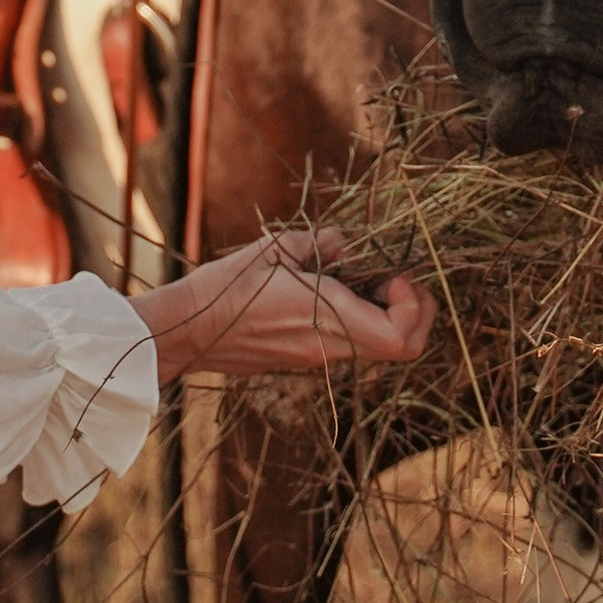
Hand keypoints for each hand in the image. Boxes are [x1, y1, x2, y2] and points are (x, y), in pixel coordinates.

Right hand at [138, 231, 433, 390]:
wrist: (187, 331)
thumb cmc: (226, 287)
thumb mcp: (275, 249)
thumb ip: (321, 244)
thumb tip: (345, 245)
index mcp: (327, 318)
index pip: (400, 335)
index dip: (413, 305)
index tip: (395, 274)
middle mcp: (330, 347)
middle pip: (402, 348)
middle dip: (414, 313)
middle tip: (397, 280)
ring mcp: (318, 358)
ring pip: (377, 346)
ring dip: (386, 314)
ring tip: (361, 280)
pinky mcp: (304, 359)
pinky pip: (350, 344)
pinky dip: (359, 320)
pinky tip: (332, 292)